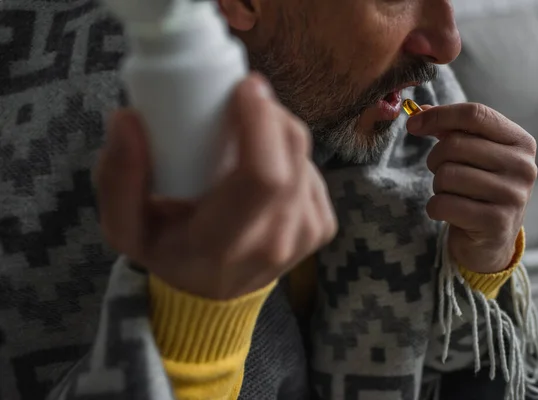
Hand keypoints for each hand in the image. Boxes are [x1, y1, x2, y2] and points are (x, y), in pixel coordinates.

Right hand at [95, 74, 337, 299]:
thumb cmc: (169, 253)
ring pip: (304, 156)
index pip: (264, 176)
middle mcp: (275, 241)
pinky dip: (290, 155)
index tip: (245, 87)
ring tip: (245, 136)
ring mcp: (306, 234)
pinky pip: (312, 169)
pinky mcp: (322, 225)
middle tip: (241, 99)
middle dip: (269, 113)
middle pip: (292, 154)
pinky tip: (265, 166)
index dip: (262, 122)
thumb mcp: (126, 228)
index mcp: (226, 243)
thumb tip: (128, 118)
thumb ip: (117, 178)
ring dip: (277, 131)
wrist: (213, 295)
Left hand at [406, 103, 536, 272]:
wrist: (490, 241)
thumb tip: (417, 111)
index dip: (438, 115)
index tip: (413, 124)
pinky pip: (444, 204)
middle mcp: (523, 166)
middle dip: (435, 159)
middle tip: (441, 173)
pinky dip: (435, 208)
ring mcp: (513, 196)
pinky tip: (448, 213)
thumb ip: (448, 129)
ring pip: (447, 175)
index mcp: (521, 142)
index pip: (474, 114)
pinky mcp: (496, 223)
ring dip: (438, 186)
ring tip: (451, 194)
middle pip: (455, 145)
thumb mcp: (471, 155)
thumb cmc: (478, 190)